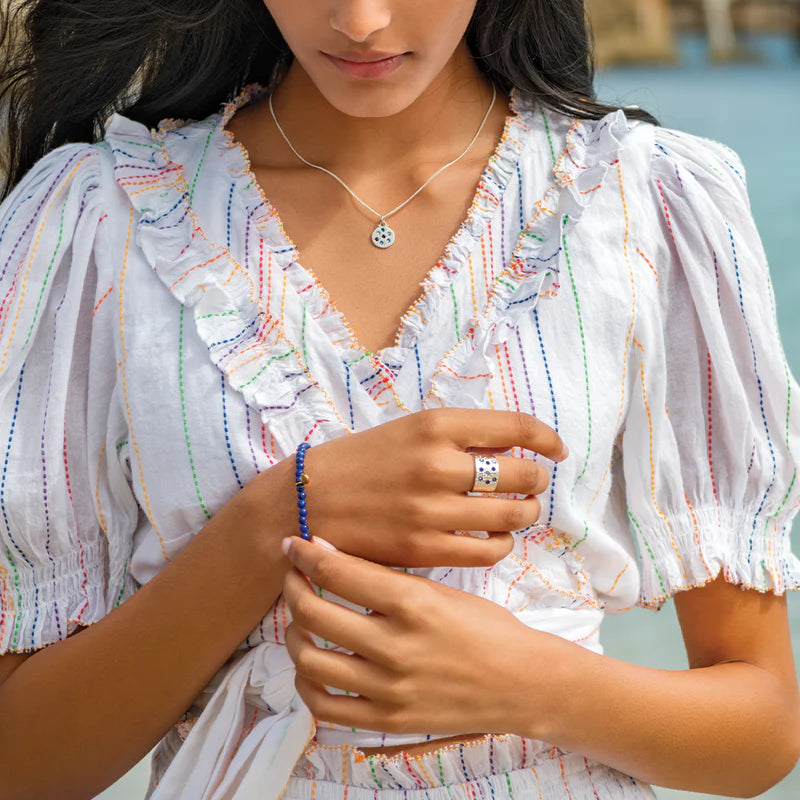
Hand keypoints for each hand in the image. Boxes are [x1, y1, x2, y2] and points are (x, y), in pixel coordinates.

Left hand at [281, 535, 552, 736]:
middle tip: (292, 576)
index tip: (293, 545)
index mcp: (412, 603)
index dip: (305, 554)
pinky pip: (324, 706)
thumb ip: (388, 579)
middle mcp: (395, 646)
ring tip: (299, 620)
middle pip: (313, 612)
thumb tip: (332, 556)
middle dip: (292, 586)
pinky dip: (306, 683)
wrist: (521, 682)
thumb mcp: (440, 590)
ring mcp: (389, 688)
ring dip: (293, 633)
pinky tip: (310, 664)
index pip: (336, 571)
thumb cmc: (485, 627)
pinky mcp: (388, 720)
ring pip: (309, 660)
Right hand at [292, 409, 566, 567]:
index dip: (546, 438)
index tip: (555, 449)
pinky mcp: (425, 549)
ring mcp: (432, 509)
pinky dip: (501, 543)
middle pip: (522, 475)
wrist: (306, 502)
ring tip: (517, 511)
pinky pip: (488, 550)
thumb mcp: (406, 431)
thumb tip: (514, 450)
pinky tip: (493, 537)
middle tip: (533, 484)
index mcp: (434, 425)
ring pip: (511, 515)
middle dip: (537, 480)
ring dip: (525, 513)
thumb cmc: (359, 462)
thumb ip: (457, 438)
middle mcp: (438, 464)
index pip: (516, 427)